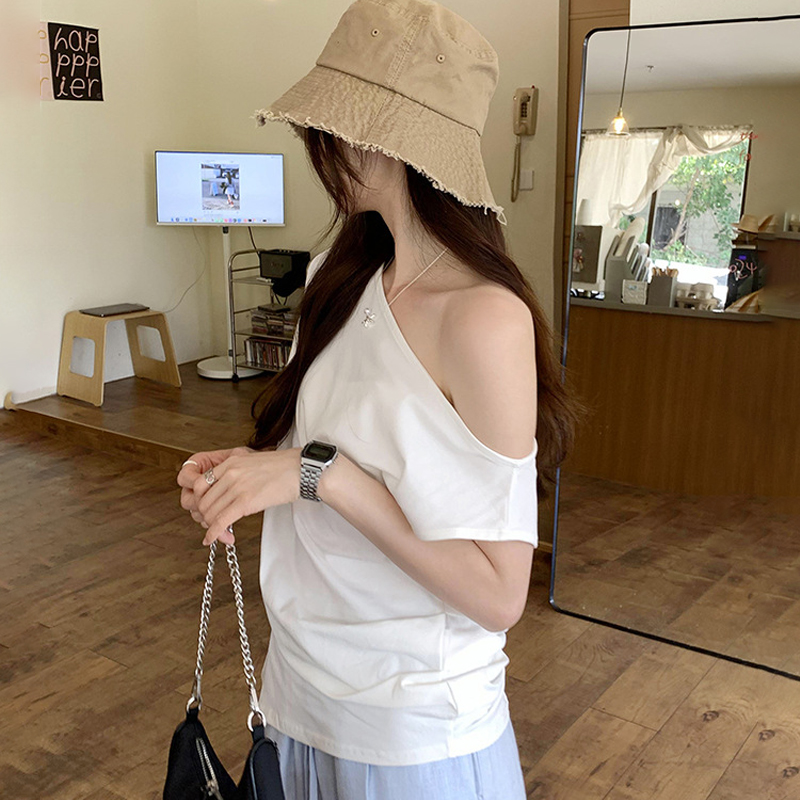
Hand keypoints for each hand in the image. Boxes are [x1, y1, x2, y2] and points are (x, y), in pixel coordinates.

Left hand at [187, 448, 301, 545]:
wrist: (301, 470)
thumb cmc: (283, 467)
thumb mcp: (252, 462)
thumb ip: (236, 471)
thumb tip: (227, 488)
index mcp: (230, 462)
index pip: (199, 484)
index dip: (200, 500)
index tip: (206, 508)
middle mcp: (230, 473)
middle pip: (203, 501)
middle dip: (204, 516)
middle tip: (211, 523)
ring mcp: (237, 487)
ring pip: (210, 512)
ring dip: (209, 526)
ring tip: (216, 531)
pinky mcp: (246, 502)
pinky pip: (220, 521)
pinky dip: (213, 533)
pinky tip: (211, 539)